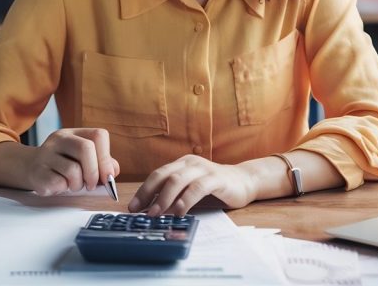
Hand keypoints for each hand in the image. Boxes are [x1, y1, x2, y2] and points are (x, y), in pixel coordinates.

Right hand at [24, 128, 119, 195]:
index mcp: (74, 133)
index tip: (107, 176)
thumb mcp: (82, 159)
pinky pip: (59, 183)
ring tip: (74, 185)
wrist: (29, 167)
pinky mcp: (38, 172)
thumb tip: (113, 171)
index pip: (98, 135)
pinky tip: (60, 186)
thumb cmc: (62, 165)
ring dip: (78, 184)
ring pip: (73, 170)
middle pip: (86, 148)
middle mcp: (59, 139)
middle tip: (92, 185)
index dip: (106, 158)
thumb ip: (101, 163)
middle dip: (94, 172)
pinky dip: (64, 189)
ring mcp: (46, 154)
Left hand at [129, 154, 255, 215]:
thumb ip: (175, 194)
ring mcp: (204, 169)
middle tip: (140, 211)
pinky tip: (180, 212)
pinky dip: (186, 200)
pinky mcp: (217, 179)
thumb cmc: (214, 187)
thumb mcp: (190, 188)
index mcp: (182, 163)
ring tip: (156, 214)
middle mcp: (190, 163)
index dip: (143, 191)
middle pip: (164, 175)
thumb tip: (151, 210)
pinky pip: (198, 187)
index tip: (132, 207)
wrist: (245, 181)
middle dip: (148, 194)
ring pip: (178, 180)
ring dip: (164, 198)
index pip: (157, 174)